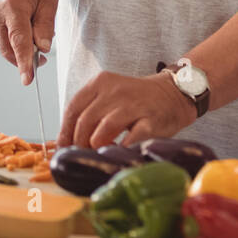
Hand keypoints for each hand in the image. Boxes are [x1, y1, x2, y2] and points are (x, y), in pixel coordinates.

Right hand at [0, 0, 55, 85]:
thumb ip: (46, 24)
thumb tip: (43, 48)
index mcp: (13, 6)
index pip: (19, 40)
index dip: (24, 61)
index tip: (27, 79)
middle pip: (9, 48)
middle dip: (26, 60)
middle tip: (42, 59)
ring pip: (4, 49)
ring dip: (19, 52)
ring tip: (35, 39)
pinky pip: (0, 43)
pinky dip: (12, 44)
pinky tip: (21, 29)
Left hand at [57, 71, 197, 147]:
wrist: (174, 94)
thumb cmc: (135, 101)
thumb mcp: (109, 97)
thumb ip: (89, 113)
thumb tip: (63, 143)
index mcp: (101, 82)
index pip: (73, 109)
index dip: (65, 133)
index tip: (64, 149)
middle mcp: (116, 91)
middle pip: (85, 122)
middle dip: (80, 144)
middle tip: (84, 154)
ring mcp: (134, 105)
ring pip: (103, 130)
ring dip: (98, 147)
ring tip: (101, 153)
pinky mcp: (151, 120)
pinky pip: (131, 139)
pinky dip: (121, 150)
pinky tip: (119, 153)